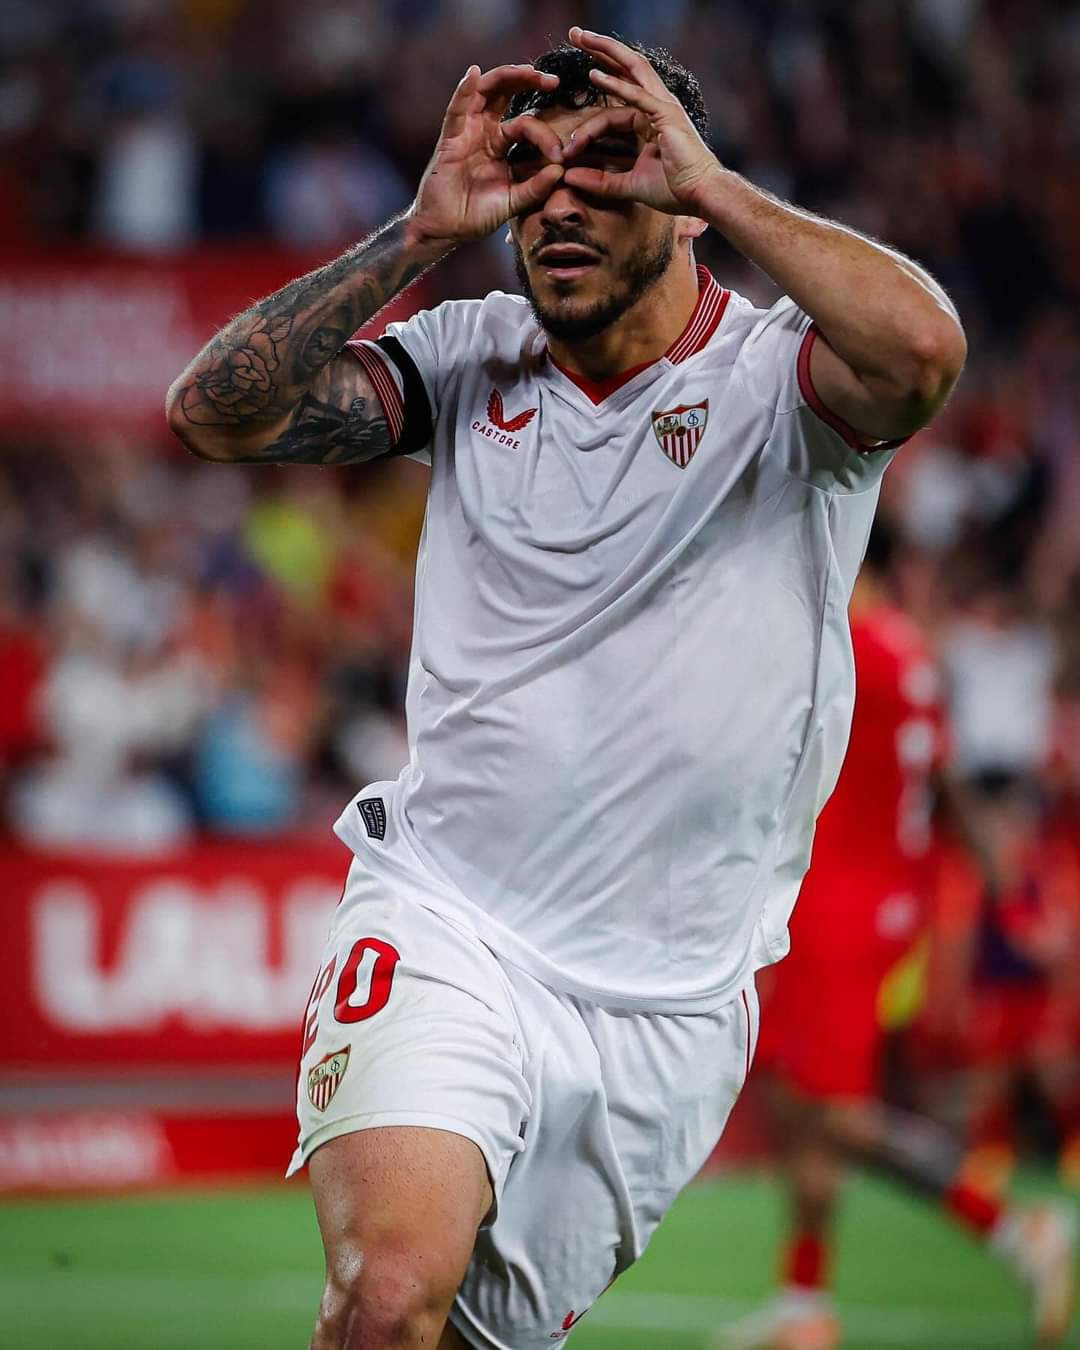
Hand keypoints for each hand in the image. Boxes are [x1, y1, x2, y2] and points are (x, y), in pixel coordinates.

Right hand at [409, 65, 565, 246]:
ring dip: (506, 77)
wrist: (445, 230)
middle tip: (553, 80)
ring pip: (485, 92)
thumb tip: (560, 171)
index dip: (545, 136)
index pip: (527, 125)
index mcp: (501, 144)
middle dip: (528, 81)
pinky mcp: (450, 139)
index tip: (561, 155)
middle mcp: (485, 132)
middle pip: (506, 93)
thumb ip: (535, 188)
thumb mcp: (513, 201)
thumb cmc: (476, 216)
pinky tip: (473, 74)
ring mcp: (467, 132)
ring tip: (528, 72)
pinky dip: (464, 90)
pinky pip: (457, 110)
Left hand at [562, 28, 720, 215]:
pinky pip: (638, 96)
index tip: (568, 151)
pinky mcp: (666, 115)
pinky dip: (616, 87)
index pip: (611, 114)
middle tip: (575, 35)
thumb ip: (600, 182)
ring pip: (632, 69)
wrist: (700, 195)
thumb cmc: (674, 189)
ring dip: (606, 51)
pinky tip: (595, 75)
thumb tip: (570, 177)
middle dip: (600, 50)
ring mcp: (663, 106)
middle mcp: (656, 106)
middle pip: (625, 70)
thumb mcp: (630, 186)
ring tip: (582, 37)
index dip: (586, 129)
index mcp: (649, 121)